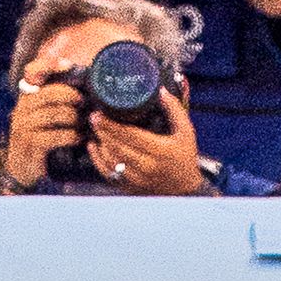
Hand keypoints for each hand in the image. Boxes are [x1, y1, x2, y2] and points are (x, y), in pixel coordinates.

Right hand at [3, 73, 84, 190]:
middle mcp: (22, 107)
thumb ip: (56, 99)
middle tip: (84, 100)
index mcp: (26, 96)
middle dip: (69, 94)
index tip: (69, 65)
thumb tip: (84, 85)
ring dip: (73, 118)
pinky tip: (78, 138)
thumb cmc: (40, 137)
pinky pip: (54, 136)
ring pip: (53, 114)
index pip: (32, 72)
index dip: (49, 65)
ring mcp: (24, 126)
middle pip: (47, 93)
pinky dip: (70, 136)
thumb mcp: (44, 115)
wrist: (21, 168)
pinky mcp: (30, 143)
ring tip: (84, 123)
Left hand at [89, 89, 204, 196]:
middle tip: (94, 117)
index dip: (112, 125)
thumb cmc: (185, 158)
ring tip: (96, 129)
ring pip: (111, 161)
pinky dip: (98, 160)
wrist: (185, 189)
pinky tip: (94, 147)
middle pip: (117, 147)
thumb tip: (161, 91)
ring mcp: (137, 179)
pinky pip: (109, 174)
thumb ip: (175, 109)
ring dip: (100, 144)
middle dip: (103, 131)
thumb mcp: (186, 132)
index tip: (101, 113)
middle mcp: (146, 167)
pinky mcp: (130, 187)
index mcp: (159, 151)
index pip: (130, 136)